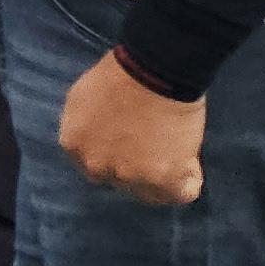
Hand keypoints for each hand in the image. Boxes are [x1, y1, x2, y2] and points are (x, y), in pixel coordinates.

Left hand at [59, 50, 205, 204]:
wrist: (152, 71)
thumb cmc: (120, 73)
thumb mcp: (84, 97)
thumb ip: (87, 125)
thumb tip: (100, 136)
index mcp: (73, 144)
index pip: (94, 164)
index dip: (117, 154)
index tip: (134, 143)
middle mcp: (95, 166)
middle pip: (120, 180)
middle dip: (137, 168)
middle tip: (156, 147)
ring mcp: (128, 176)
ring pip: (150, 191)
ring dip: (164, 175)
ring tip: (178, 154)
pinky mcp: (161, 179)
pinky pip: (180, 194)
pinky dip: (189, 182)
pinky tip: (191, 164)